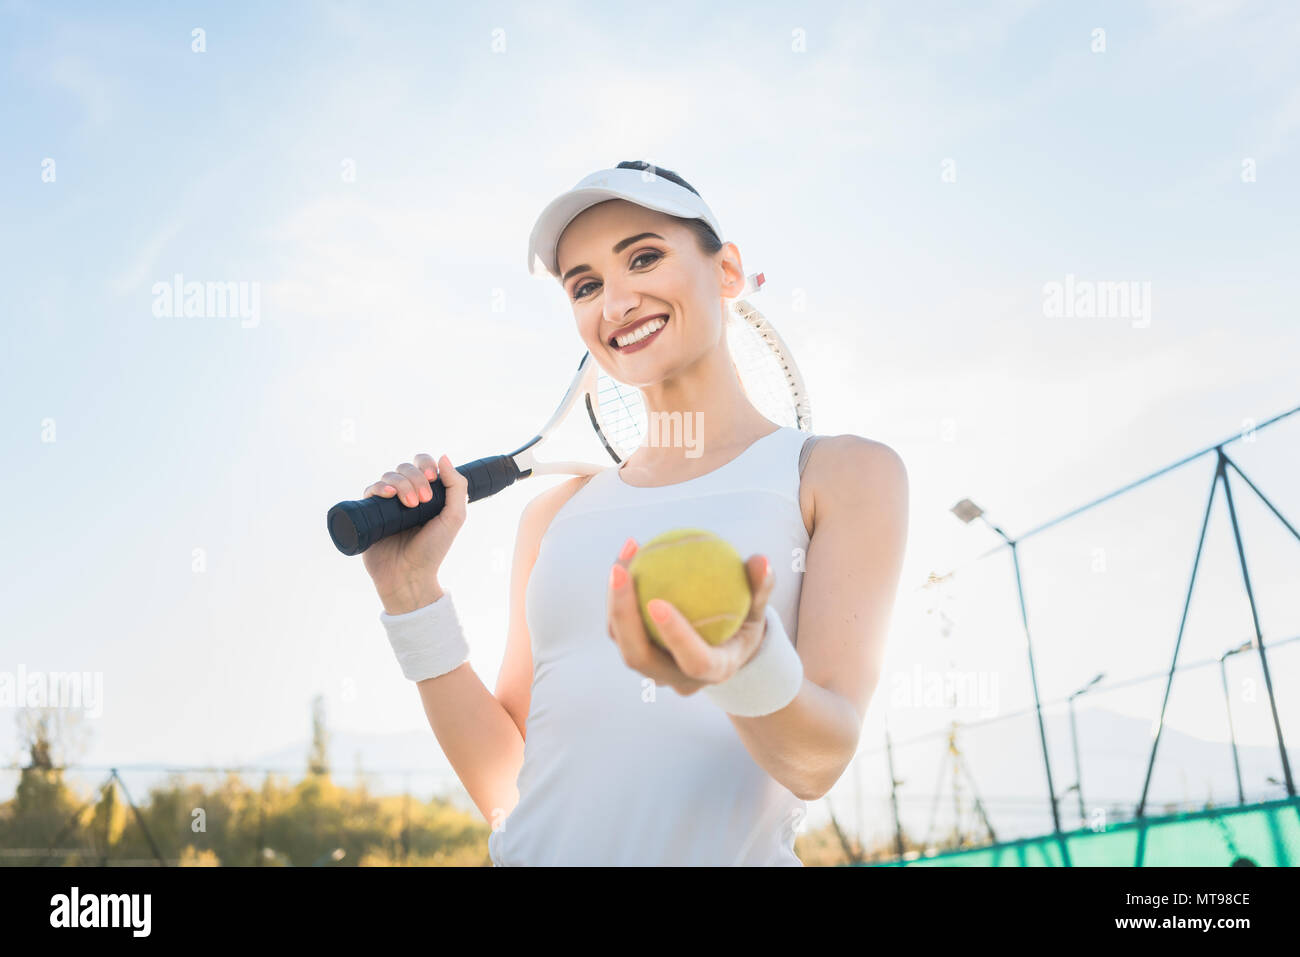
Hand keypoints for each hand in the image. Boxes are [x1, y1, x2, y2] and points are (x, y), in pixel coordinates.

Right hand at [360, 452, 468, 613]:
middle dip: (415, 479)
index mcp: (426, 493)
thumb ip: (456, 487)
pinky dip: (379, 487)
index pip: (423, 464)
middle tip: (423, 500)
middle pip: (405, 468)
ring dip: (401, 484)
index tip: (432, 477)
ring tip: (409, 506)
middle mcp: (406, 495)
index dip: (425, 464)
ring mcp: (387, 503)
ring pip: (389, 476)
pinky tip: (387, 494)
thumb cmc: (433, 550)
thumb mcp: (454, 518)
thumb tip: (444, 457)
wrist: (409, 576)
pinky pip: (370, 490)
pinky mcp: (370, 513)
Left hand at [606, 538, 775, 696]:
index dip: (675, 636)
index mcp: (715, 670)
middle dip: (623, 617)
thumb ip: (761, 587)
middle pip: (639, 657)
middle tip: (621, 572)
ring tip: (623, 556)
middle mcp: (678, 678)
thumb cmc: (745, 623)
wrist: (725, 648)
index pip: (694, 660)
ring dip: (615, 600)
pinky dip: (619, 594)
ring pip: (622, 641)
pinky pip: (620, 626)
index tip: (658, 601)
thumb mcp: (759, 607)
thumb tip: (760, 560)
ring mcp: (654, 671)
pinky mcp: (638, 655)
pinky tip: (627, 555)